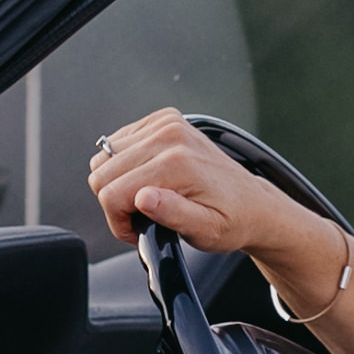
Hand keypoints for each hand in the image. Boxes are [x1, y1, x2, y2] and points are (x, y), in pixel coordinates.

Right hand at [86, 110, 329, 300]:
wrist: (252, 203)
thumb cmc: (230, 220)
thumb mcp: (205, 231)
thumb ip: (173, 214)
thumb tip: (143, 198)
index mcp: (177, 162)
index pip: (111, 193)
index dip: (117, 221)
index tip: (137, 232)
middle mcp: (168, 135)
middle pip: (101, 172)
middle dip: (115, 202)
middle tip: (142, 218)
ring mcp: (165, 124)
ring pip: (105, 157)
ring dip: (118, 182)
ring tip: (146, 199)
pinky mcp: (163, 121)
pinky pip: (118, 143)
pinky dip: (125, 165)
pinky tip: (149, 179)